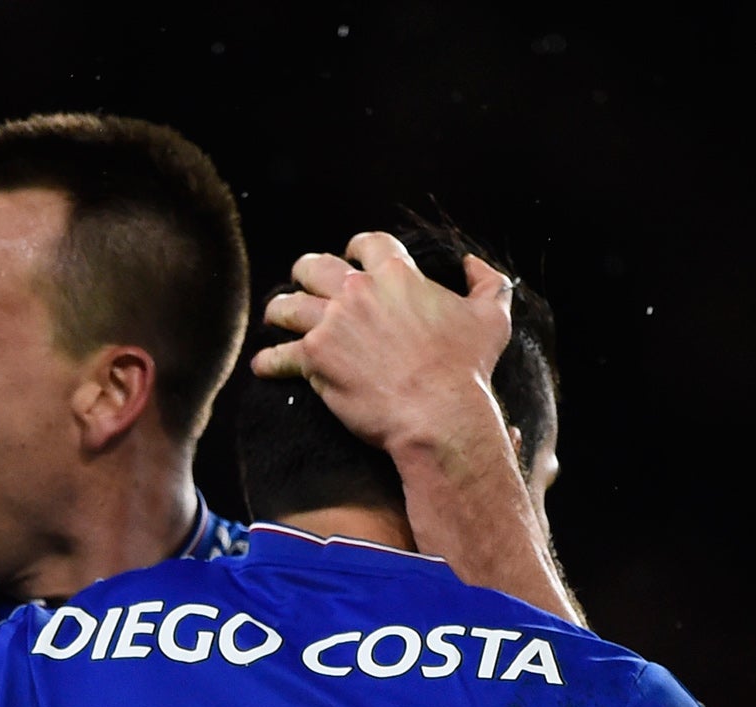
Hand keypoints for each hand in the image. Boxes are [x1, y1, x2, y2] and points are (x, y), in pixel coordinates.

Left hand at [250, 232, 516, 454]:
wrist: (438, 414)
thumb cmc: (466, 369)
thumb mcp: (492, 318)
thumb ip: (488, 283)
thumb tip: (472, 264)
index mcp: (396, 274)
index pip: (367, 244)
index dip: (357, 248)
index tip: (351, 257)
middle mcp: (357, 291)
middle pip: (315, 266)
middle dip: (306, 273)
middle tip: (304, 284)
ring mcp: (332, 323)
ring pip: (288, 305)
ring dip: (279, 310)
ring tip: (275, 318)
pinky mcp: (314, 358)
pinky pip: (278, 355)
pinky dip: (268, 361)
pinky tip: (262, 365)